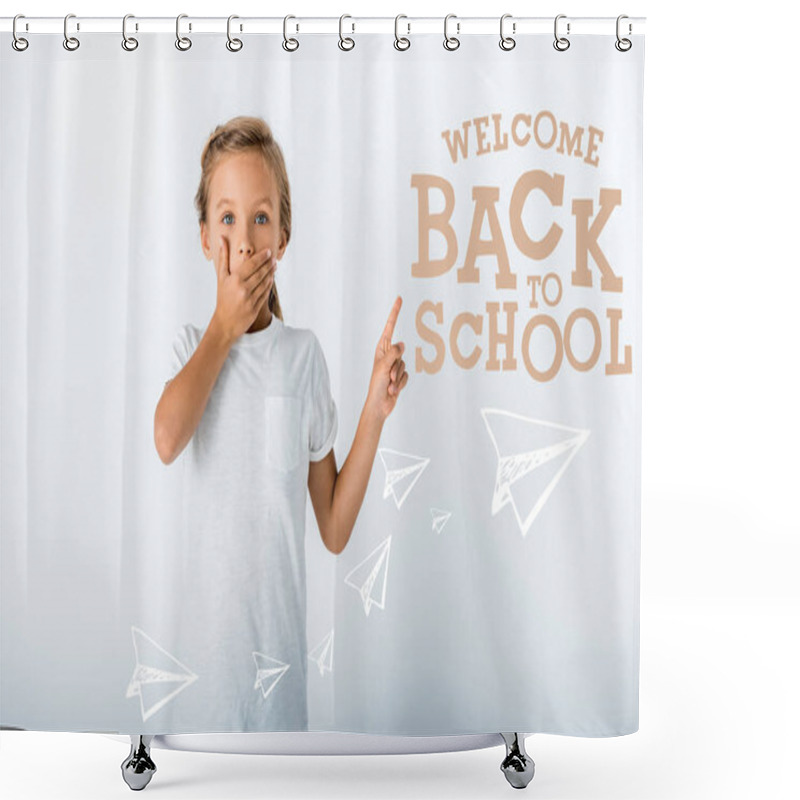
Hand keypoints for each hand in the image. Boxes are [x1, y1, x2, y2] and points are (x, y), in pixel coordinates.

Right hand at [212, 236, 276, 341]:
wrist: (224, 322)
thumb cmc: (222, 297)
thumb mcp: (221, 277)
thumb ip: (223, 257)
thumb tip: (222, 238)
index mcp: (234, 280)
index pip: (251, 265)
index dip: (261, 257)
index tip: (268, 252)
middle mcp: (243, 289)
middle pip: (260, 273)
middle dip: (269, 264)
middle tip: (274, 258)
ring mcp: (250, 299)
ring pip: (265, 283)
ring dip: (271, 273)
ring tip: (274, 266)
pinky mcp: (256, 308)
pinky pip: (265, 293)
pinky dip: (269, 285)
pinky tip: (271, 278)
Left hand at [366, 296, 407, 421]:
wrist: (379, 405)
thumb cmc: (376, 385)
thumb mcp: (383, 366)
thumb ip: (393, 353)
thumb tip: (402, 344)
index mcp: (381, 349)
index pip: (390, 327)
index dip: (395, 313)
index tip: (399, 299)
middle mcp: (388, 355)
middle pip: (401, 352)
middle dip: (395, 366)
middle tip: (387, 377)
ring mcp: (395, 366)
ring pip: (405, 365)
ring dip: (397, 377)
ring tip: (388, 384)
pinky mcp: (400, 376)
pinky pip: (407, 375)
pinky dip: (401, 383)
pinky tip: (393, 389)